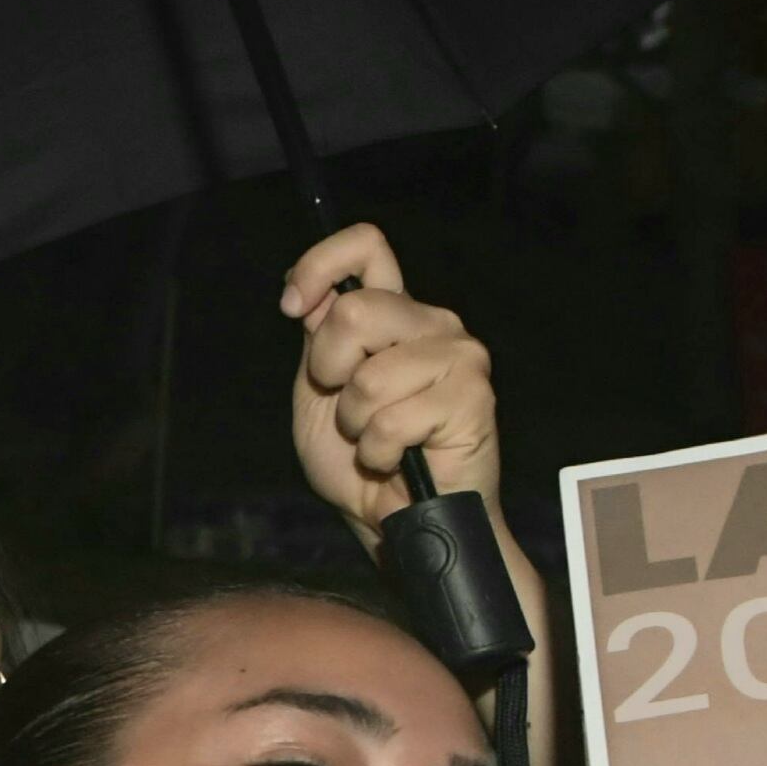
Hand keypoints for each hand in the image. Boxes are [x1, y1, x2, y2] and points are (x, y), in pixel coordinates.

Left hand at [282, 223, 503, 536]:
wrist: (395, 518)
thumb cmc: (359, 458)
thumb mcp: (318, 392)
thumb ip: (318, 339)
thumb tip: (309, 295)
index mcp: (394, 313)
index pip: (367, 247)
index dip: (319, 265)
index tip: (293, 307)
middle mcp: (432, 323)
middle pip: (354, 311)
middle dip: (329, 370)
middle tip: (347, 406)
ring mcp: (460, 356)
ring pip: (369, 375)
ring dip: (355, 421)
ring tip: (377, 437)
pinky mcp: (473, 397)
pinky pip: (392, 419)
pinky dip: (378, 450)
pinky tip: (398, 456)